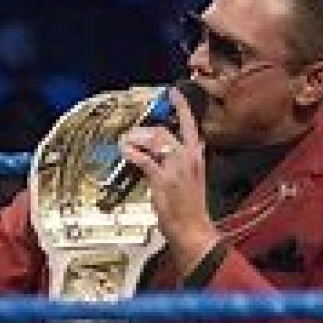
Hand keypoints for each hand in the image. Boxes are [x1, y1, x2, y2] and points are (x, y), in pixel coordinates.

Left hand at [118, 87, 220, 276]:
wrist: (194, 230)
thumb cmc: (192, 210)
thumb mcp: (194, 180)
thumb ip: (188, 163)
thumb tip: (185, 149)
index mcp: (197, 157)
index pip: (191, 125)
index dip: (181, 107)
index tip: (174, 93)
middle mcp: (188, 158)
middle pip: (164, 131)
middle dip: (144, 130)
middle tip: (132, 134)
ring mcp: (175, 168)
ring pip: (154, 140)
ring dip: (136, 138)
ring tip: (126, 142)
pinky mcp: (162, 179)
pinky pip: (144, 159)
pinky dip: (132, 153)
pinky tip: (125, 152)